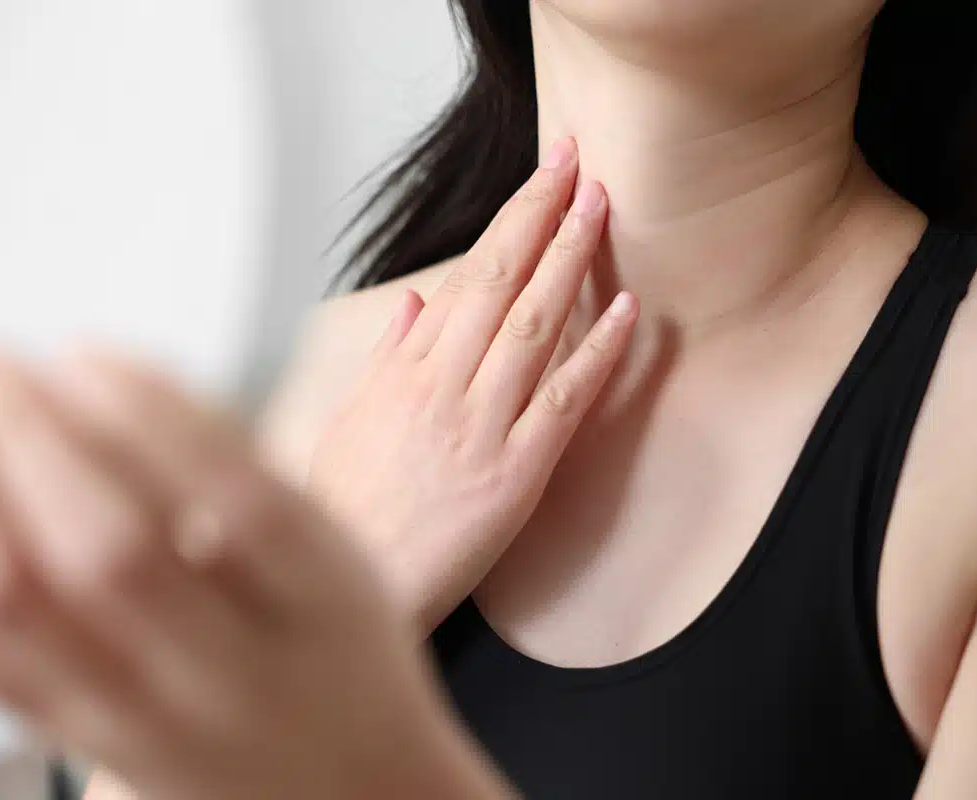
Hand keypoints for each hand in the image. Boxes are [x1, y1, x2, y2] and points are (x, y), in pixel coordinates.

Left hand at [0, 354, 510, 799]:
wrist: (353, 789)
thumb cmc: (345, 654)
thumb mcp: (340, 561)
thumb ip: (253, 484)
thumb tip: (124, 390)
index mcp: (326, 608)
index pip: (242, 507)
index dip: (156, 419)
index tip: (90, 351)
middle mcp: (238, 677)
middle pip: (117, 558)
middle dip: (41, 442)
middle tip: (3, 365)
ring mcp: (153, 723)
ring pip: (28, 613)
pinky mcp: (92, 745)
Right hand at [308, 137, 637, 633]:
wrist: (359, 585)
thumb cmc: (351, 509)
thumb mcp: (350, 421)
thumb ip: (387, 356)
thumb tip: (414, 300)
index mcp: (407, 368)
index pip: (468, 272)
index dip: (511, 217)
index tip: (543, 175)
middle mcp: (445, 385)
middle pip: (501, 282)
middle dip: (543, 213)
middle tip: (578, 161)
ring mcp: (483, 426)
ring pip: (534, 326)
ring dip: (571, 261)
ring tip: (601, 208)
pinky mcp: (517, 473)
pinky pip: (564, 402)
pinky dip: (597, 353)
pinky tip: (626, 312)